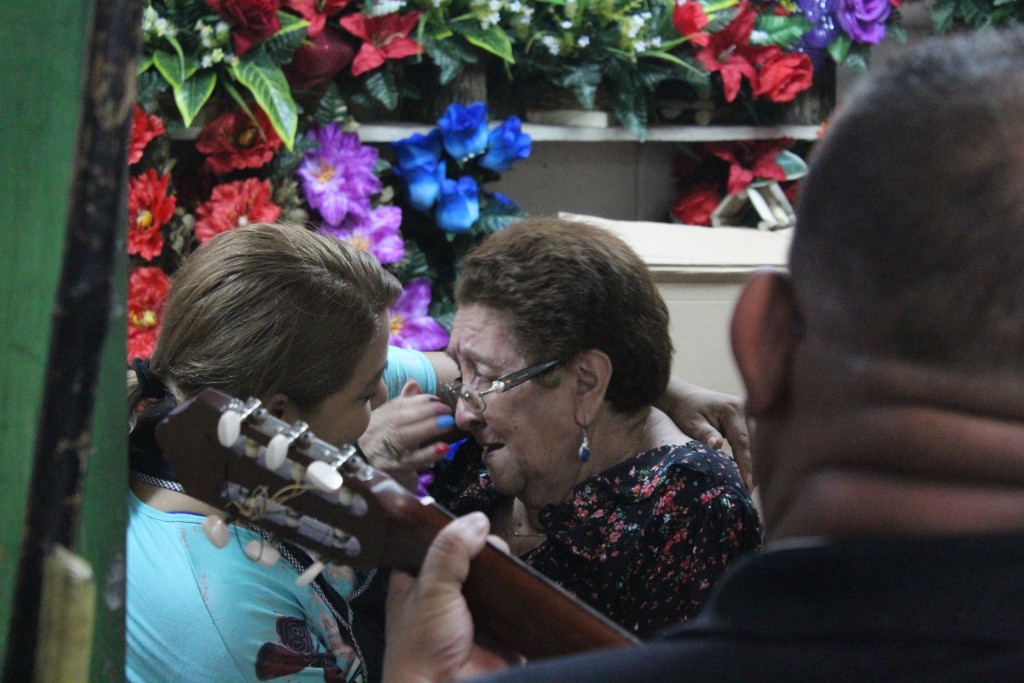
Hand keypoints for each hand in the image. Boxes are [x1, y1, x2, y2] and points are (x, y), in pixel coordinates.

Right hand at [359, 380, 457, 490]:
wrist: (368, 464)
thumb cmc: (382, 438)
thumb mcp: (389, 418)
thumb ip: (404, 402)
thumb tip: (414, 383)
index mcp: (379, 417)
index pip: (398, 406)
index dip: (420, 401)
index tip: (437, 400)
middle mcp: (379, 432)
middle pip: (401, 420)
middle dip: (427, 412)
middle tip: (447, 411)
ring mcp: (385, 450)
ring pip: (405, 438)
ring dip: (429, 429)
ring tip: (448, 423)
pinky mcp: (394, 468)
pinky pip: (411, 461)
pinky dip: (428, 453)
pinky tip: (443, 448)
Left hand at [383, 513, 510, 682]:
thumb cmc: (423, 643)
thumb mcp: (430, 589)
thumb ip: (450, 550)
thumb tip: (479, 519)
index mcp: (417, 581)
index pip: (435, 544)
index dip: (452, 530)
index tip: (472, 521)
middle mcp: (444, 594)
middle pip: (471, 558)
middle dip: (485, 550)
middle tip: (494, 550)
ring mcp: (474, 613)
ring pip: (495, 579)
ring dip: (507, 572)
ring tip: (513, 565)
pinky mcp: (501, 630)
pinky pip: (516, 604)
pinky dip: (524, 593)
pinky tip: (529, 581)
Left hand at [658, 376, 753, 489]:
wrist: (682, 396)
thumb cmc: (684, 409)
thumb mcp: (691, 423)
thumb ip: (704, 434)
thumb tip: (717, 446)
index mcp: (733, 409)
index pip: (742, 441)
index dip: (746, 464)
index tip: (747, 483)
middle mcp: (745, 409)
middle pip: (753, 444)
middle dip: (752, 467)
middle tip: (749, 491)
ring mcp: (746, 414)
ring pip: (754, 443)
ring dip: (752, 463)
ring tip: (749, 486)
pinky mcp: (743, 419)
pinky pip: (748, 440)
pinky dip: (747, 456)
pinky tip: (746, 473)